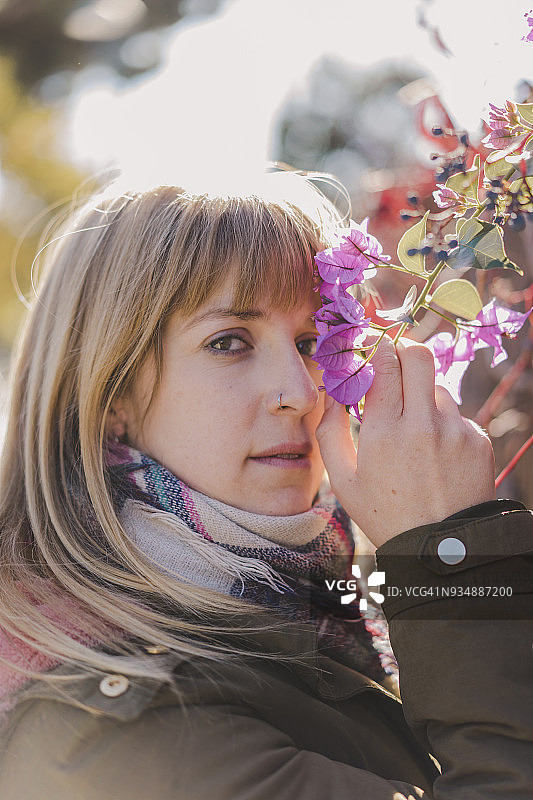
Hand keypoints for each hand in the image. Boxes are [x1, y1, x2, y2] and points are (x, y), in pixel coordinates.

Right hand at [315, 336, 494, 547]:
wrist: (440, 548)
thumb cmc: (384, 514)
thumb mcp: (343, 480)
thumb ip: (330, 431)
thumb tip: (334, 393)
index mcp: (384, 431)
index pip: (385, 363)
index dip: (377, 348)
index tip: (371, 348)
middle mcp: (423, 424)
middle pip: (419, 355)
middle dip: (403, 348)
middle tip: (394, 358)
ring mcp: (456, 430)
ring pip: (438, 386)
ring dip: (422, 393)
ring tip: (413, 427)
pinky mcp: (478, 440)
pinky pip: (457, 414)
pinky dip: (442, 422)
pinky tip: (434, 451)